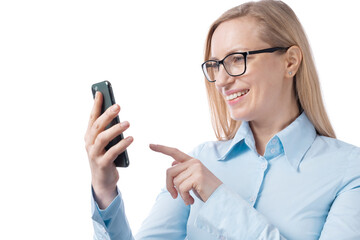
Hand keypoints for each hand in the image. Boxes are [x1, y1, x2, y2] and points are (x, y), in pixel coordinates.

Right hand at [84, 92, 132, 208]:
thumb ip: (108, 130)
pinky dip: (121, 145)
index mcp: (89, 136)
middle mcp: (89, 144)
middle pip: (97, 126)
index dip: (96, 105)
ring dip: (115, 129)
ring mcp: (94, 154)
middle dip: (107, 114)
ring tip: (127, 123)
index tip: (101, 93)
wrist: (102, 181)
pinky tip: (130, 138)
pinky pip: (112, 153)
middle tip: (118, 106)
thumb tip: (116, 113)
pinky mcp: (102, 164)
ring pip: (103, 138)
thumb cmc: (105, 158)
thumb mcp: (105, 143)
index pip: (92, 118)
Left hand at [150, 144, 221, 204]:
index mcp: (192, 161)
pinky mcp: (197, 176)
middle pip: (169, 171)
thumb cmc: (206, 190)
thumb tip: (172, 163)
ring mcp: (196, 168)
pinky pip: (181, 188)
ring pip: (175, 182)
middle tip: (174, 196)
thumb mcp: (193, 178)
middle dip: (168, 186)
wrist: (220, 198)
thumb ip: (183, 170)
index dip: (162, 148)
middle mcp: (193, 162)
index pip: (174, 152)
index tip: (150, 145)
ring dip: (180, 194)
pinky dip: (184, 197)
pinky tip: (191, 201)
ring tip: (188, 198)